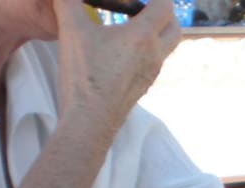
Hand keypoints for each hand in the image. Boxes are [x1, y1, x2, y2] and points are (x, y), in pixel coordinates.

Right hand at [52, 0, 180, 135]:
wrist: (91, 119)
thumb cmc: (84, 75)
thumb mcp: (71, 30)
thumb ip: (69, 2)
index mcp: (143, 36)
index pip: (165, 7)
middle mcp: (155, 55)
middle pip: (175, 28)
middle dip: (165, 14)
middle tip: (144, 7)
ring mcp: (152, 72)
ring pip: (167, 48)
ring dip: (157, 33)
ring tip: (133, 26)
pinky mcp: (145, 85)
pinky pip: (155, 63)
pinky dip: (148, 51)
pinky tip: (125, 51)